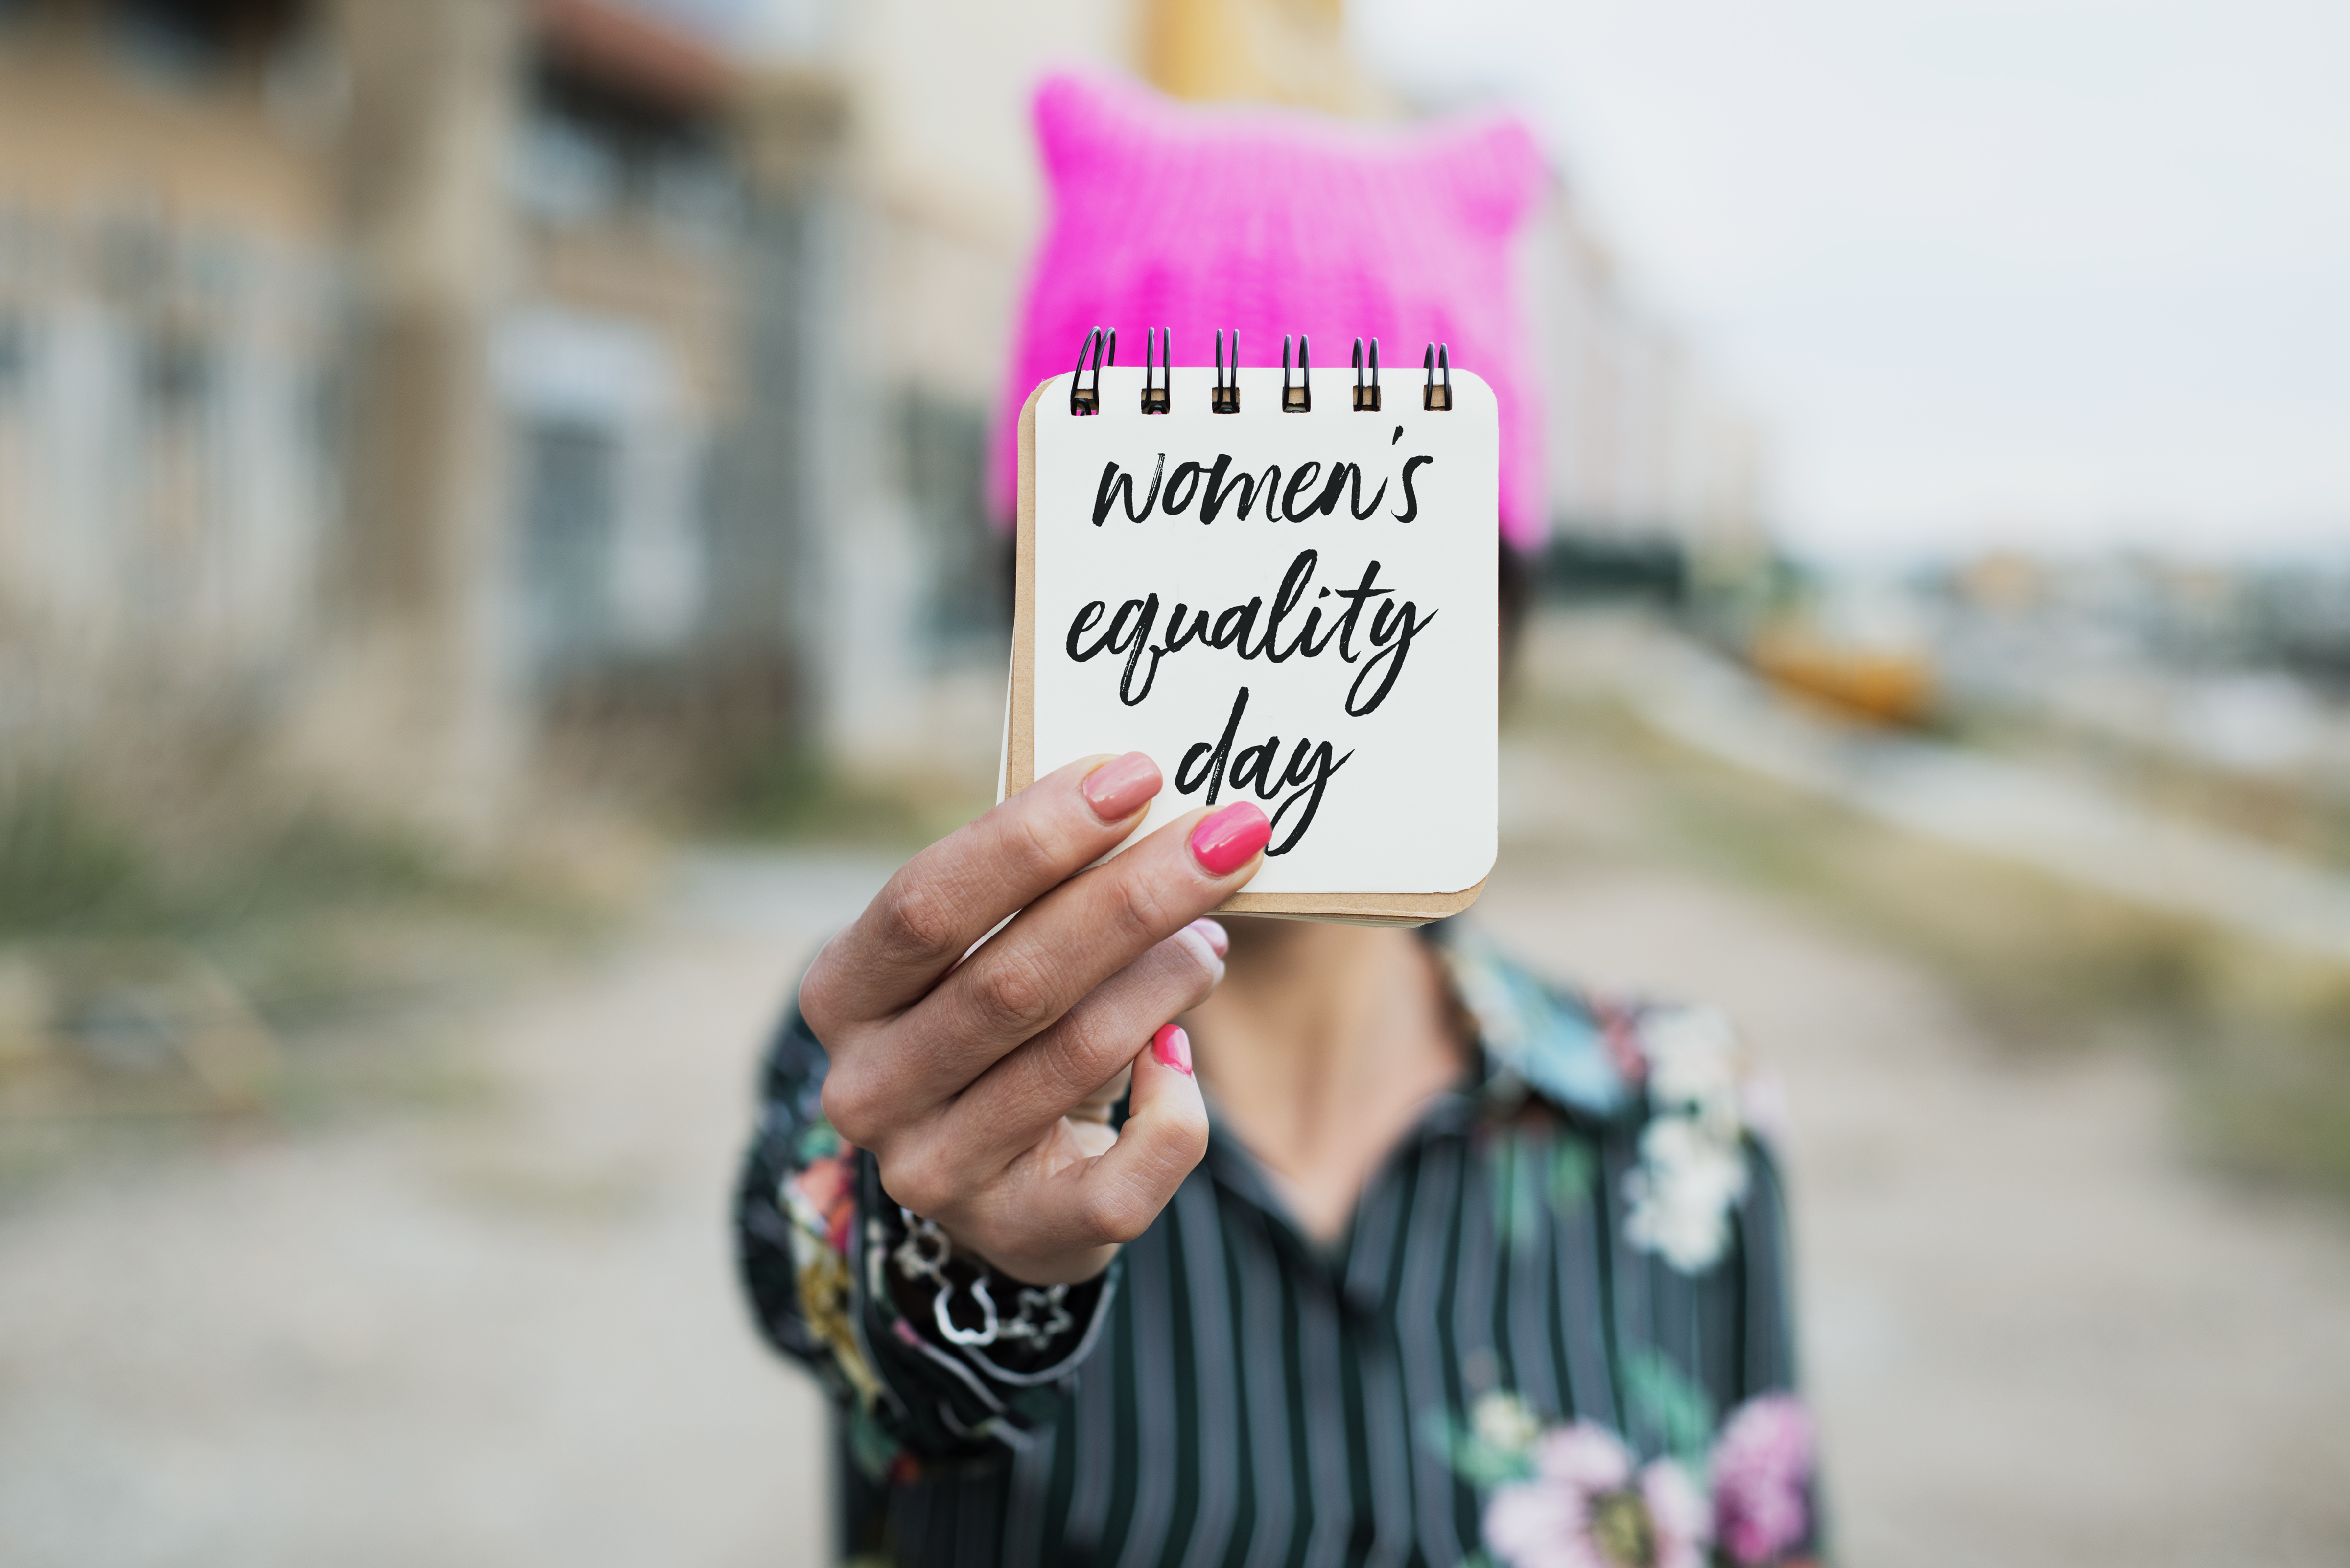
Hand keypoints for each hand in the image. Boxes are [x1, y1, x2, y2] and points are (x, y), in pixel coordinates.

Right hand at [802, 753, 1271, 1284]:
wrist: (998, 1176)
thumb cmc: (996, 1019)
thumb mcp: (983, 946)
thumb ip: (1039, 886)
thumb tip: (1155, 807)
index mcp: (840, 995)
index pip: (927, 903)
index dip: (1033, 835)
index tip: (1134, 774)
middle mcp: (869, 1090)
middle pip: (1012, 978)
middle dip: (1134, 896)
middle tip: (1230, 833)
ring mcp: (937, 1172)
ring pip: (1076, 1057)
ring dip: (1166, 980)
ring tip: (1212, 935)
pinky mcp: (1020, 1233)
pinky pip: (1126, 1174)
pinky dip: (1174, 1108)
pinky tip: (1181, 1055)